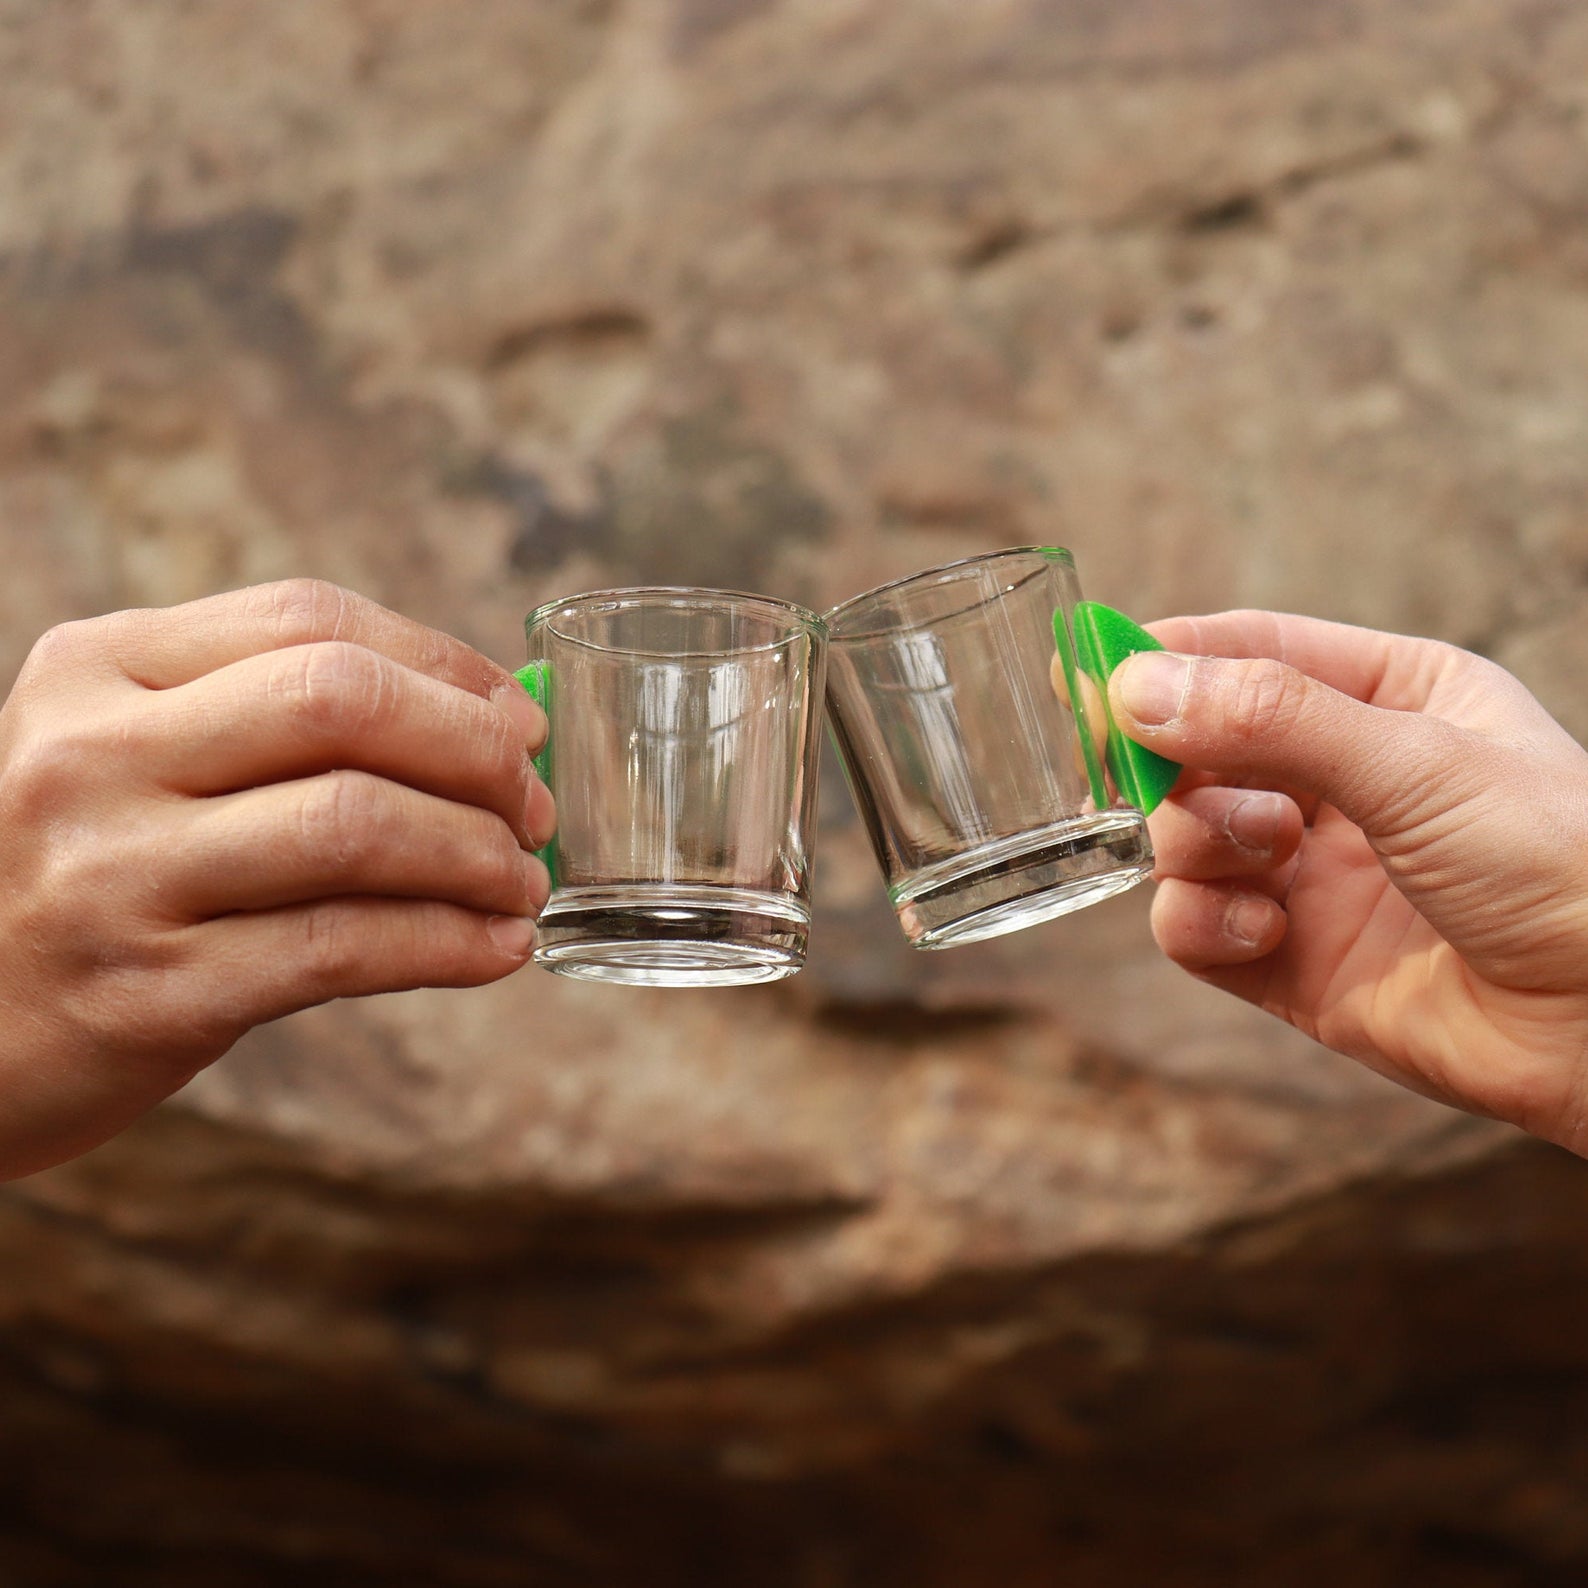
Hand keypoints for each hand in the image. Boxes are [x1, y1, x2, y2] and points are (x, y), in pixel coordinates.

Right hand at [0, 579, 554, 1179]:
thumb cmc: (87, 873)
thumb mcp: (134, 759)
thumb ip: (277, 722)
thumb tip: (493, 723)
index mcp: (99, 668)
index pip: (310, 620)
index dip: (445, 663)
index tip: (519, 720)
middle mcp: (96, 756)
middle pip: (341, 701)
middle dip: (475, 749)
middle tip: (535, 805)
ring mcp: (117, 874)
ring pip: (355, 824)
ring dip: (477, 853)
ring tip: (523, 882)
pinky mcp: (153, 991)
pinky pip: (342, 946)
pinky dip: (448, 943)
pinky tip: (498, 948)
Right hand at [1108, 609, 1587, 1153]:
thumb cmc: (1559, 866)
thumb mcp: (1417, 762)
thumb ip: (1272, 719)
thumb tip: (1134, 686)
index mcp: (1392, 698)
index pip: (1251, 650)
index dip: (1164, 656)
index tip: (1082, 666)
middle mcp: (1343, 780)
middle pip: (1197, 745)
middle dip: (1172, 764)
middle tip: (1146, 778)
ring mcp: (1312, 873)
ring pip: (1182, 836)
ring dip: (1196, 843)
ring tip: (1265, 860)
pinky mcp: (1290, 959)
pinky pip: (1194, 926)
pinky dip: (1204, 924)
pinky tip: (1264, 933)